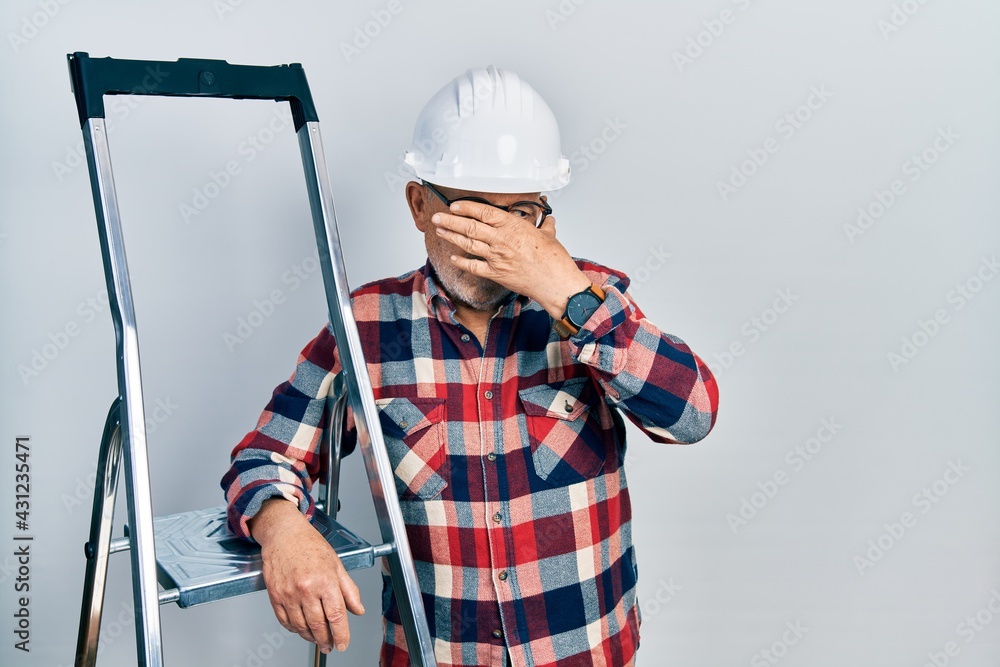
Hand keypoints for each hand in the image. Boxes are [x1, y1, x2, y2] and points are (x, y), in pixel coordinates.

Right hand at [249, 499, 364, 653]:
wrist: (284, 534)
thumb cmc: (310, 545)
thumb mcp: (337, 564)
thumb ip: (349, 590)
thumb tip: (358, 610)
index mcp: (325, 580)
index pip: (336, 616)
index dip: (341, 634)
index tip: (343, 643)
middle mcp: (306, 589)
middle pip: (318, 625)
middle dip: (326, 640)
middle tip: (330, 646)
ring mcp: (288, 594)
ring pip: (300, 626)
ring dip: (310, 637)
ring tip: (317, 639)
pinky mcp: (275, 596)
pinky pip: (285, 621)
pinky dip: (294, 629)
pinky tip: (300, 629)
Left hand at [430, 198, 591, 317]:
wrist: (555, 282)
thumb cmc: (554, 260)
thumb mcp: (549, 236)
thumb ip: (545, 227)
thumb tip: (549, 222)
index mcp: (513, 226)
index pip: (484, 212)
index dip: (466, 208)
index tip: (454, 206)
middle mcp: (501, 240)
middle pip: (470, 227)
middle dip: (450, 221)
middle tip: (437, 217)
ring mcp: (496, 257)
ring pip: (468, 244)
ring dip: (451, 237)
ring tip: (439, 231)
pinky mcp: (496, 273)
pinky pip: (473, 266)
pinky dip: (461, 261)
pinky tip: (453, 258)